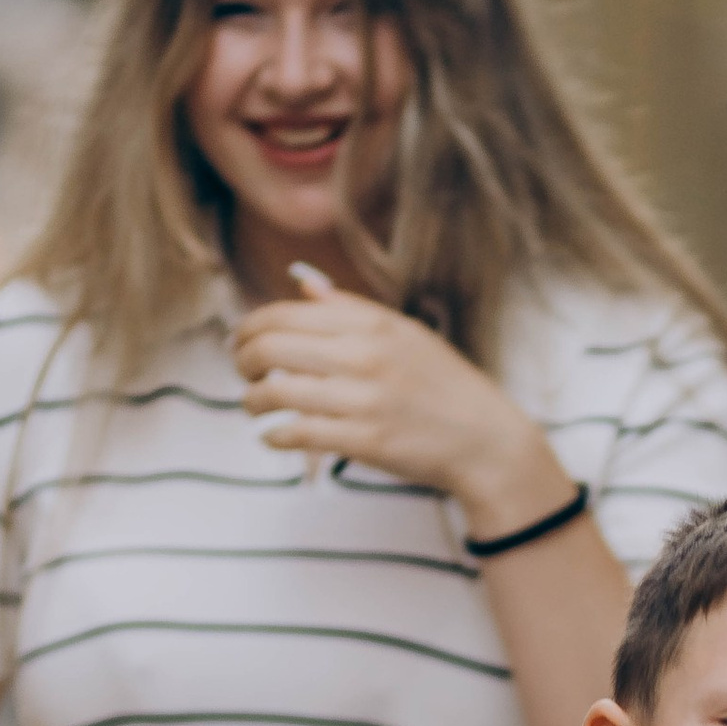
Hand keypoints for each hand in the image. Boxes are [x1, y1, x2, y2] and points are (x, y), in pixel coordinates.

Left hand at [231, 270, 566, 534]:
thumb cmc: (442, 386)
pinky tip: (273, 437)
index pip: (284, 314)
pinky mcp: (364, 442)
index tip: (242, 341)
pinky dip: (275, 437)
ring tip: (253, 406)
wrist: (484, 440)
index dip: (249, 327)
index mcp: (372, 324)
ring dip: (252, 401)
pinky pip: (298, 435)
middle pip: (271, 348)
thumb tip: (302, 283)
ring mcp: (364, 400)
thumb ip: (349, 309)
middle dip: (244, 361)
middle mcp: (365, 356)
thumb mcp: (403, 333)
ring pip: (277, 393)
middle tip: (244, 372)